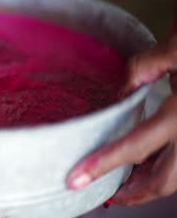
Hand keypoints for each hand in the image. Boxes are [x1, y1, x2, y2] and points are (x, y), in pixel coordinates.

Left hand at [67, 26, 176, 205]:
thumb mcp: (175, 48)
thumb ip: (142, 69)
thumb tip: (120, 93)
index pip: (135, 147)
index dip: (103, 165)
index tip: (78, 178)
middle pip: (164, 180)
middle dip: (134, 193)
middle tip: (109, 195)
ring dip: (151, 183)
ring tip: (126, 183)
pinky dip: (165, 168)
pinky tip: (150, 163)